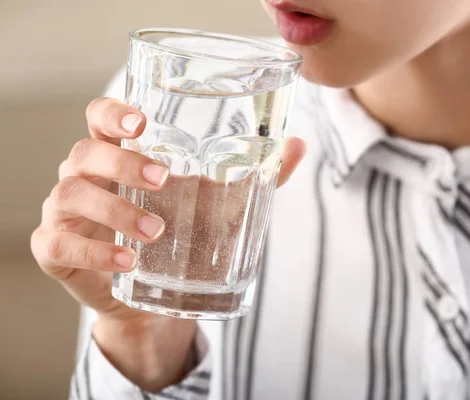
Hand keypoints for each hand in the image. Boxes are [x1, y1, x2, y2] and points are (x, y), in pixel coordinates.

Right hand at [30, 97, 305, 389]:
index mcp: (118, 156)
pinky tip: (127, 261)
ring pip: (69, 194)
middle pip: (83, 151)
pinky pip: (60, 245)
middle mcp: (86, 178)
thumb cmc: (182, 238)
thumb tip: (297, 145)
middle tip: (162, 177)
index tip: (141, 122)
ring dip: (114, 208)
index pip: (99, 118)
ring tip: (156, 230)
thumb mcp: (219, 205)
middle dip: (120, 161)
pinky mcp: (57, 251)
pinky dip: (93, 252)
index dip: (112, 112)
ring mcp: (66, 214)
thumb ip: (254, 176)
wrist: (156, 301)